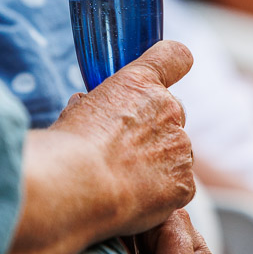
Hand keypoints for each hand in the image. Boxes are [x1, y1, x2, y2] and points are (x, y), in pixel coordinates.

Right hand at [49, 40, 196, 235]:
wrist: (77, 185)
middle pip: (173, 112)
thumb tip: (88, 107)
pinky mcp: (184, 181)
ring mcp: (180, 146)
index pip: (175, 56)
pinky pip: (178, 184)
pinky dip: (162, 191)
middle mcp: (168, 108)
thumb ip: (96, 105)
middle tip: (126, 148)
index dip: (172, 63)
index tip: (168, 72)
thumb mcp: (76, 111)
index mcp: (139, 83)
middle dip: (156, 127)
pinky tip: (134, 197)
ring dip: (159, 161)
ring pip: (176, 151)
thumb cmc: (68, 147)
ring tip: (124, 179)